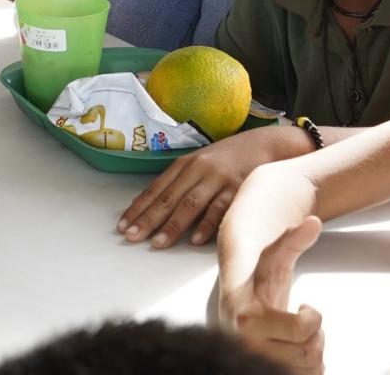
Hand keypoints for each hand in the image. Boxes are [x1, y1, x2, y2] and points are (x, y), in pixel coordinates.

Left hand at [121, 126, 311, 247]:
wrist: (266, 144)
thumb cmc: (229, 158)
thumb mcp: (201, 163)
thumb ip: (181, 181)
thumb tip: (155, 206)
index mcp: (185, 164)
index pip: (156, 188)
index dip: (138, 207)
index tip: (123, 225)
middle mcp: (198, 170)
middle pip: (168, 198)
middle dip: (148, 219)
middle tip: (131, 237)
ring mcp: (218, 179)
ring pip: (191, 204)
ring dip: (172, 225)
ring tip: (157, 243)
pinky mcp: (239, 188)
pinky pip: (220, 209)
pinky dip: (207, 225)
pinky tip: (196, 240)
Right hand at [221, 216, 324, 373]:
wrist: (235, 309)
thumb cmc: (255, 284)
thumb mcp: (274, 258)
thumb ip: (292, 240)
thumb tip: (313, 222)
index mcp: (247, 318)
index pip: (302, 329)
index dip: (312, 319)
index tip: (304, 308)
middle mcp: (246, 346)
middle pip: (309, 353)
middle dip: (315, 336)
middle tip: (304, 324)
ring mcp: (252, 362)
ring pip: (308, 370)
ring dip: (312, 353)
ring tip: (298, 339)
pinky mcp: (259, 372)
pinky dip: (307, 369)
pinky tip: (295, 354)